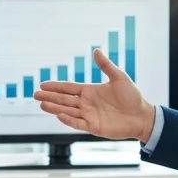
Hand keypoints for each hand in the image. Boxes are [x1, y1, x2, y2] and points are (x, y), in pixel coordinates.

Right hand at [33, 48, 157, 142]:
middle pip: (64, 100)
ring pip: (68, 111)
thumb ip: (106, 66)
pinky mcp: (94, 127)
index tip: (43, 84)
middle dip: (50, 97)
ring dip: (55, 108)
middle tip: (35, 94)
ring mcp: (89, 116)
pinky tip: (59, 114)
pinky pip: (78, 123)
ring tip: (42, 104)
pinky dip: (68, 120)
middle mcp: (87, 103)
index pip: (68, 88)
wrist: (142, 115)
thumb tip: (96, 50)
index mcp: (90, 91)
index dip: (56, 86)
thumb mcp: (119, 77)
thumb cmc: (132, 96)